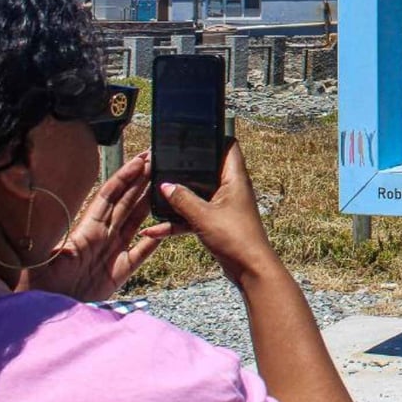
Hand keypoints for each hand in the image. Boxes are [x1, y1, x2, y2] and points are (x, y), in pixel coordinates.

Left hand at [19, 152, 161, 302]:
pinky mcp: (119, 272)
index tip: (140, 161)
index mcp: (85, 230)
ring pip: (136, 221)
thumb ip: (54, 246)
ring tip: (166, 185)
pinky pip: (142, 253)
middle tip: (159, 162)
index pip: (108, 196)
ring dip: (150, 203)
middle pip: (126, 203)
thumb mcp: (43, 261)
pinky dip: (155, 240)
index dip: (125, 178)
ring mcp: (112, 253)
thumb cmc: (39, 285)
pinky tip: (167, 227)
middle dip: (142, 181)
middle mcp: (101, 237)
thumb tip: (59, 235)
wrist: (45, 313)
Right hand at [141, 142, 279, 288]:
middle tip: (162, 162)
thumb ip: (182, 199)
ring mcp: (223, 206)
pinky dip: (176, 222)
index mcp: (234, 179)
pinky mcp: (216, 223)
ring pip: (196, 195)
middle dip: (185, 168)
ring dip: (176, 198)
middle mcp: (231, 189)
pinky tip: (153, 231)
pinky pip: (193, 217)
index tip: (192, 132)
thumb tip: (165, 184)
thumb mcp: (203, 216)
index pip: (228, 147)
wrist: (250, 269)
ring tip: (152, 194)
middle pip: (206, 171)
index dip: (213, 137)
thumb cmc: (236, 238)